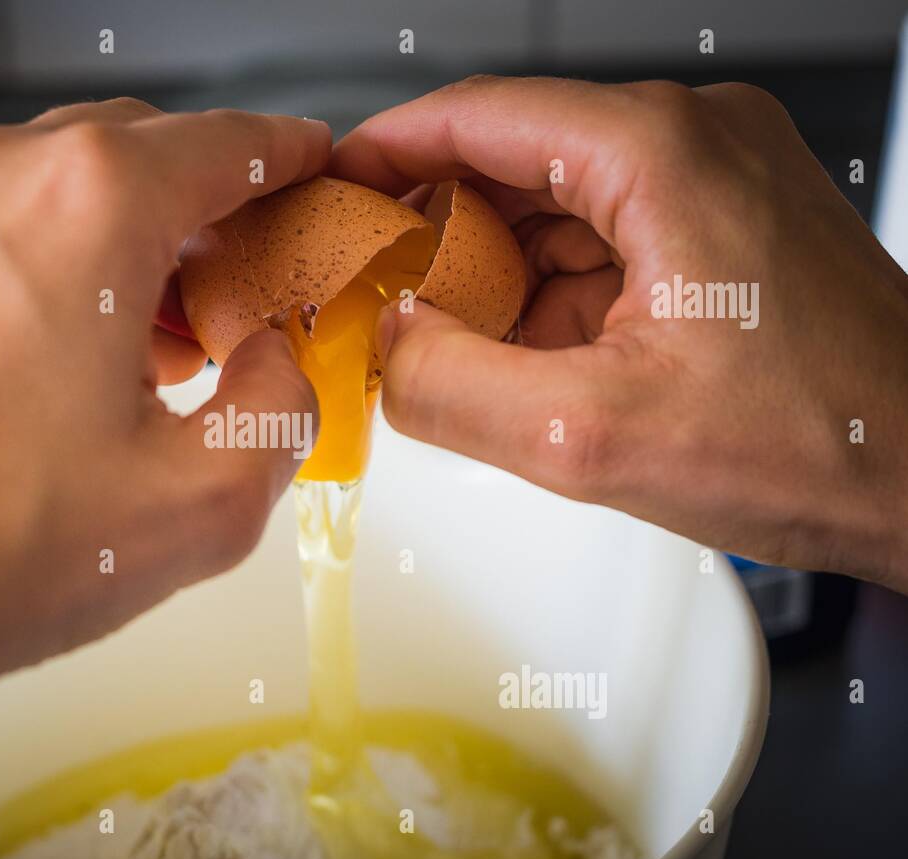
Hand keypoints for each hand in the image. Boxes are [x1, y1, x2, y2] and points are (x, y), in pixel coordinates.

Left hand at [0, 99, 325, 858]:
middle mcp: (0, 180)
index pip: (229, 141)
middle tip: (252, 294)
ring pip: (71, 191)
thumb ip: (284, 402)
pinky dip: (63, 268)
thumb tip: (277, 360)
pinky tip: (79, 362)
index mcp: (91, 204)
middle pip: (148, 152)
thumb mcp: (208, 497)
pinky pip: (6, 232)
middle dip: (213, 212)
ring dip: (136, 246)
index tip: (316, 182)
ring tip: (167, 348)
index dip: (291, 161)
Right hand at [330, 76, 907, 590]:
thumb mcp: (592, 437)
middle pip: (513, 159)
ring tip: (444, 345)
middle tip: (371, 293)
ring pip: (555, 206)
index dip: (386, 152)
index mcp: (660, 155)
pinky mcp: (723, 231)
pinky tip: (522, 357)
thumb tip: (384, 349)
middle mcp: (692, 145)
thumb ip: (453, 389)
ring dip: (491, 273)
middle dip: (433, 230)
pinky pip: (602, 243)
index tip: (331, 190)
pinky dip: (547, 294)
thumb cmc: (824, 444)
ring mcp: (714, 184)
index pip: (479, 115)